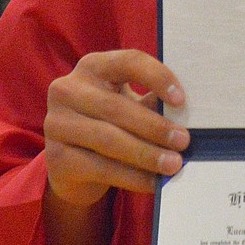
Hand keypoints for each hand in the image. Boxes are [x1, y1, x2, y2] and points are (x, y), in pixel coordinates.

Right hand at [44, 48, 189, 208]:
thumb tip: (189, 113)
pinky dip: (132, 177)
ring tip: (173, 164)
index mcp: (93, 66)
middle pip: (116, 106)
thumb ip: (153, 102)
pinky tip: (153, 183)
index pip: (128, 61)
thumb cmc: (111, 124)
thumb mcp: (130, 105)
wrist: (75, 166)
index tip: (181, 101)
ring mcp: (56, 123)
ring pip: (108, 139)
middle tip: (183, 141)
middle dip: (154, 126)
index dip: (157, 77)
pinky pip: (100, 168)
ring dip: (146, 154)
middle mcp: (67, 89)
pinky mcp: (55, 157)